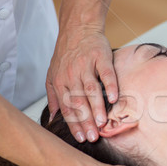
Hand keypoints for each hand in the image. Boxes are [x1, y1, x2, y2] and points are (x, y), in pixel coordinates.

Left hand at [46, 25, 117, 142]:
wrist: (78, 27)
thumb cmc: (67, 52)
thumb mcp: (53, 74)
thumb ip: (53, 97)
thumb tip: (52, 119)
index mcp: (60, 81)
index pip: (67, 107)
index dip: (74, 124)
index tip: (81, 138)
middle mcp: (71, 75)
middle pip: (79, 102)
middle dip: (86, 121)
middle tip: (93, 137)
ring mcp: (86, 65)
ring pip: (91, 90)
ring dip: (96, 107)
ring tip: (102, 123)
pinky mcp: (101, 57)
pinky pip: (106, 73)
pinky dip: (110, 86)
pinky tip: (114, 98)